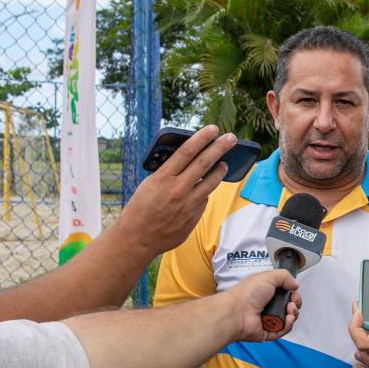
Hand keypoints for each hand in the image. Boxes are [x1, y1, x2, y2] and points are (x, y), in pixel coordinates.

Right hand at [116, 125, 235, 256]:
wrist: (137, 238)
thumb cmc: (140, 209)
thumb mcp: (149, 184)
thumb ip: (168, 173)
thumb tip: (187, 163)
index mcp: (163, 177)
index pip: (187, 151)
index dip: (202, 138)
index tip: (213, 129)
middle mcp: (178, 189)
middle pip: (204, 163)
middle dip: (220, 148)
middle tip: (231, 139)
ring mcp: (188, 204)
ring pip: (211, 182)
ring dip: (220, 171)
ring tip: (225, 163)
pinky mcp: (194, 217)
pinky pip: (204, 199)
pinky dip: (205, 192)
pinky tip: (205, 188)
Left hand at [227, 269, 300, 341]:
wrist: (236, 312)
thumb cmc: (247, 294)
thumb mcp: (267, 277)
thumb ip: (284, 276)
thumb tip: (295, 284)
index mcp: (266, 292)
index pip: (285, 294)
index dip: (293, 294)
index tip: (294, 293)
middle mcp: (267, 306)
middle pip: (289, 307)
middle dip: (295, 304)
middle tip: (292, 302)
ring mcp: (268, 319)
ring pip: (288, 319)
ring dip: (293, 314)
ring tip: (290, 310)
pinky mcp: (268, 332)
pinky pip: (283, 331)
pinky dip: (288, 325)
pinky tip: (288, 319)